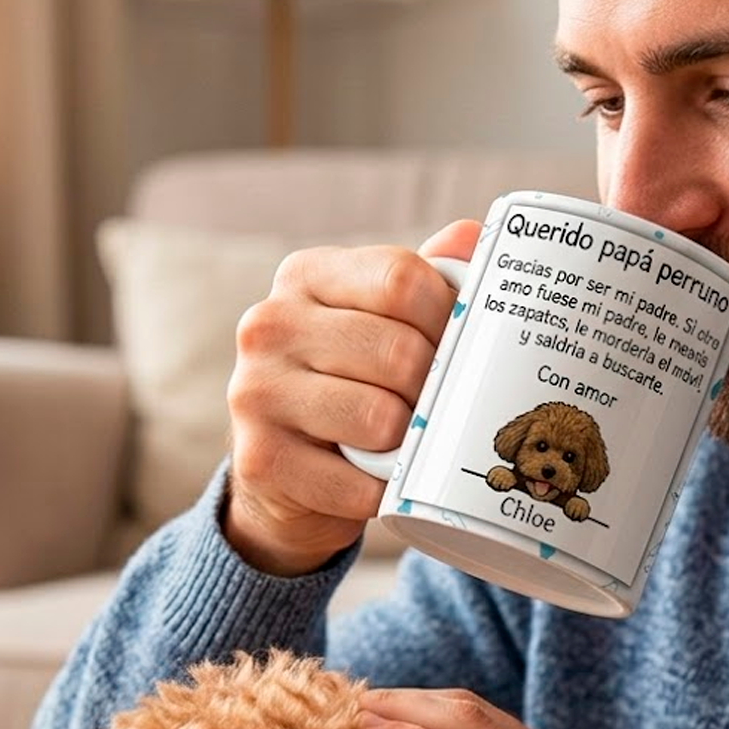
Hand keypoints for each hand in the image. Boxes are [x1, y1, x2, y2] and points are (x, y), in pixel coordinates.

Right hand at [223, 220, 481, 575]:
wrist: (289, 476)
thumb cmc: (353, 385)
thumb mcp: (383, 323)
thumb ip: (426, 280)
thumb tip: (473, 236)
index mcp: (306, 276)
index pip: (402, 279)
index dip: (449, 318)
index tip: (457, 347)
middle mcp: (269, 325)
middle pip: (399, 351)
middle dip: (433, 389)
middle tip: (433, 406)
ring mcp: (255, 392)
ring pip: (380, 417)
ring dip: (408, 442)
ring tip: (402, 441)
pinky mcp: (260, 459)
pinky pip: (357, 483)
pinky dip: (381, 492)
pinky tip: (375, 480)